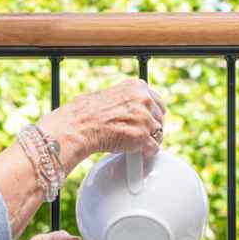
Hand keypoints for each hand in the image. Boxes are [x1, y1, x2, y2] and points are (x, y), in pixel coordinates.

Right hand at [39, 78, 165, 159]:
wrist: (79, 126)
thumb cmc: (87, 112)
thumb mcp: (110, 94)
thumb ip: (127, 99)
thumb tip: (132, 107)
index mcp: (137, 86)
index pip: (156, 101)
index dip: (152, 112)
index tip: (149, 118)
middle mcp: (145, 100)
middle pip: (159, 117)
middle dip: (150, 126)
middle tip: (138, 133)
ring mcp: (145, 119)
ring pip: (158, 133)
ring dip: (148, 139)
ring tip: (135, 143)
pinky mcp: (142, 137)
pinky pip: (154, 148)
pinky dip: (147, 152)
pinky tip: (139, 152)